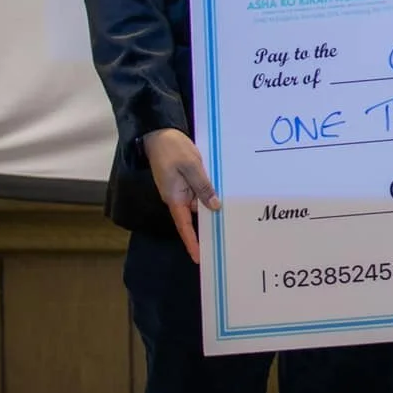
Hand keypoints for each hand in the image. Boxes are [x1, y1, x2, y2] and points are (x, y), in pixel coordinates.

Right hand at [143, 129, 218, 264]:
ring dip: (211, 205)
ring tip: (232, 213)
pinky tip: (222, 192)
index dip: (192, 242)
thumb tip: (215, 207)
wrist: (159, 134)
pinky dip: (208, 193)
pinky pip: (198, 191)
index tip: (199, 258)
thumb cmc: (173, 150)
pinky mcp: (184, 181)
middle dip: (208, 224)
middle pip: (194, 216)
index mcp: (175, 198)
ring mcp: (180, 189)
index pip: (184, 226)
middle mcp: (177, 198)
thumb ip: (203, 187)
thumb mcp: (191, 167)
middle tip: (227, 235)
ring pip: (198, 203)